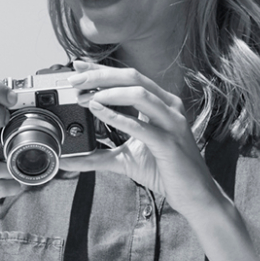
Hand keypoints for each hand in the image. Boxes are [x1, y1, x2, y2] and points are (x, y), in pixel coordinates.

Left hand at [58, 67, 216, 209]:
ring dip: (108, 92)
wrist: (193, 194)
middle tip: (74, 79)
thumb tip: (67, 161)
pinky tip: (99, 111)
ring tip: (85, 97)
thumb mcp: (125, 159)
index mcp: (160, 103)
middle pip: (132, 78)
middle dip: (100, 75)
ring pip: (139, 93)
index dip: (101, 69)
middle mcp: (168, 106)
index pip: (128, 77)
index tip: (77, 66)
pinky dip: (117, 117)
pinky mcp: (169, 142)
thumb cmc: (164, 171)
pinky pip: (142, 125)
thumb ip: (97, 156)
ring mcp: (171, 122)